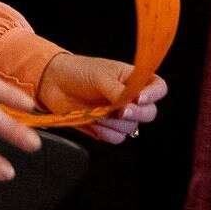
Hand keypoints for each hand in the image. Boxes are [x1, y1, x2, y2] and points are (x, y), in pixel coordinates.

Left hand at [34, 54, 164, 144]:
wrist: (52, 82)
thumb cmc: (78, 71)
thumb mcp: (101, 76)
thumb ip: (118, 91)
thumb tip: (130, 103)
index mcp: (133, 79)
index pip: (158, 88)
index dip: (153, 95)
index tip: (139, 98)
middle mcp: (129, 98)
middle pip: (149, 113)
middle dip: (134, 113)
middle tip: (118, 110)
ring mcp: (118, 114)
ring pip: (131, 128)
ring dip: (115, 123)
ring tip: (97, 112)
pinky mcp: (105, 127)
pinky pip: (116, 138)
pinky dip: (106, 133)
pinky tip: (94, 123)